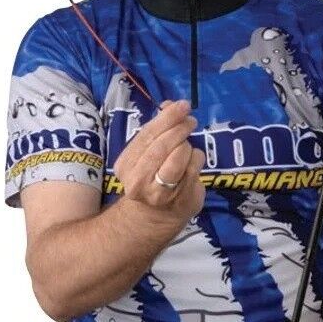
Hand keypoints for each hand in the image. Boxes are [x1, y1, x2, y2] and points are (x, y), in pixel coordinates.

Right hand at [113, 99, 205, 225]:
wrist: (153, 216)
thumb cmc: (150, 175)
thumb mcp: (146, 151)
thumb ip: (157, 128)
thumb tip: (170, 105)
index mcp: (126, 164)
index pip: (148, 135)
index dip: (167, 118)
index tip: (182, 105)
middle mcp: (139, 181)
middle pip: (164, 145)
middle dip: (180, 128)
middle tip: (190, 121)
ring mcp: (161, 193)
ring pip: (181, 155)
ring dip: (188, 146)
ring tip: (186, 148)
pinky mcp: (182, 199)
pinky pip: (195, 167)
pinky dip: (197, 159)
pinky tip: (191, 163)